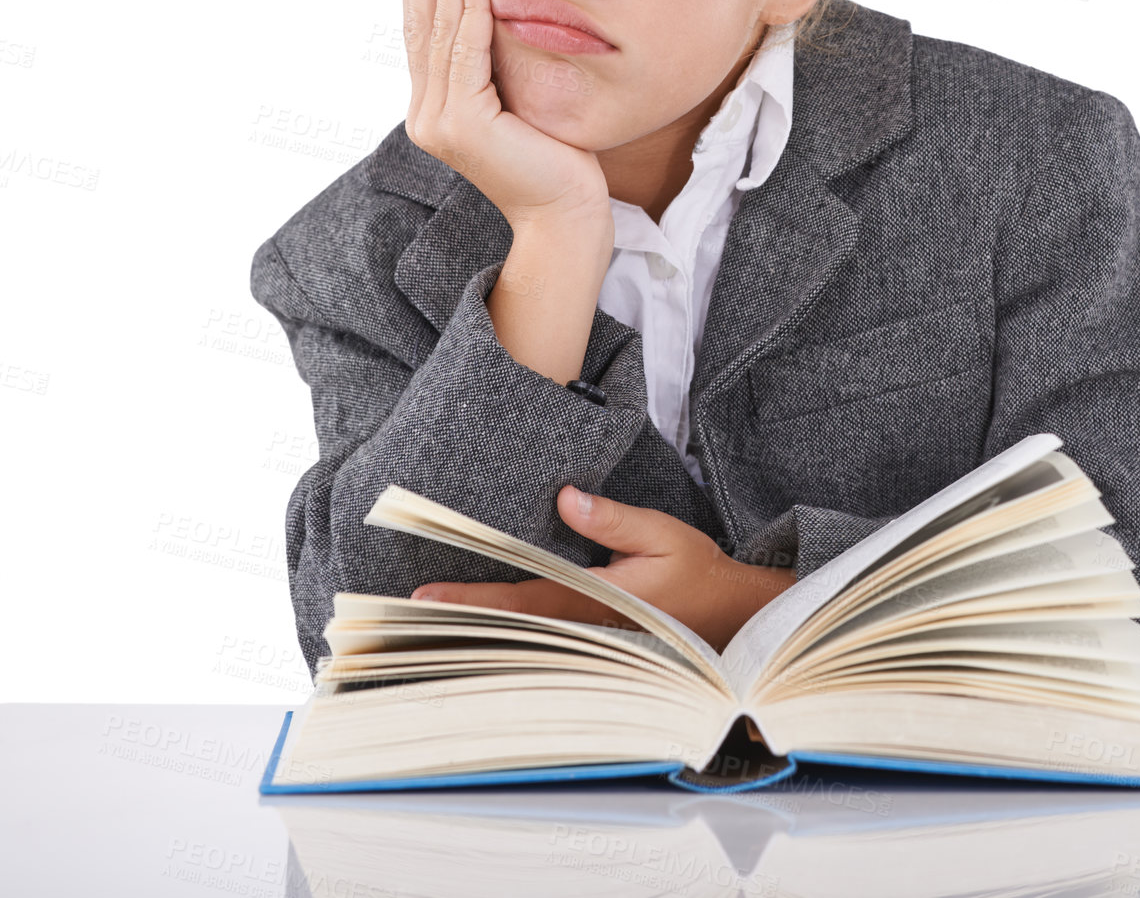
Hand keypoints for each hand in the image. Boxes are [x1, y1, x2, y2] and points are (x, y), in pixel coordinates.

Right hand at [401, 0, 610, 229]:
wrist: (566, 213)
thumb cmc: (555, 157)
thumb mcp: (518, 98)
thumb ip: (495, 64)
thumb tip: (495, 8)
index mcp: (435, 106)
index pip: (423, 28)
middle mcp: (427, 113)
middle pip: (421, 21)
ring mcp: (440, 122)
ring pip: (439, 30)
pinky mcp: (465, 127)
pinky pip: (467, 53)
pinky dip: (471, 9)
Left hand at [410, 485, 797, 653]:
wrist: (733, 619)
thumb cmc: (698, 573)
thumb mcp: (663, 533)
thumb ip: (613, 518)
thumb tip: (565, 498)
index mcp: (598, 603)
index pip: (522, 601)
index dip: (472, 600)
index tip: (426, 598)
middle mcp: (586, 632)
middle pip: (509, 632)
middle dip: (456, 625)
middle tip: (399, 620)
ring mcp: (588, 647)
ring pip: (520, 644)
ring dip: (474, 636)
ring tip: (422, 627)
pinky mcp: (593, 648)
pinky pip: (541, 647)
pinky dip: (505, 642)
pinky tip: (476, 636)